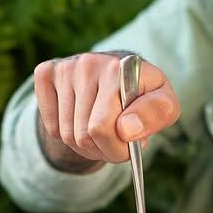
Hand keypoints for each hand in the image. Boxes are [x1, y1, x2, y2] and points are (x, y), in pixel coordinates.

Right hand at [34, 52, 179, 166]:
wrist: (119, 73)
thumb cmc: (143, 96)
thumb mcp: (165, 105)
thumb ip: (156, 115)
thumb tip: (126, 129)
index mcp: (123, 68)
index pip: (102, 127)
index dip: (117, 148)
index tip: (128, 142)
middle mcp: (91, 63)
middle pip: (84, 136)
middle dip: (102, 149)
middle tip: (115, 140)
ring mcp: (66, 67)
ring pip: (66, 136)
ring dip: (85, 146)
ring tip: (100, 132)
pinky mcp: (46, 73)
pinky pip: (50, 126)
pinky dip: (64, 135)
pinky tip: (80, 119)